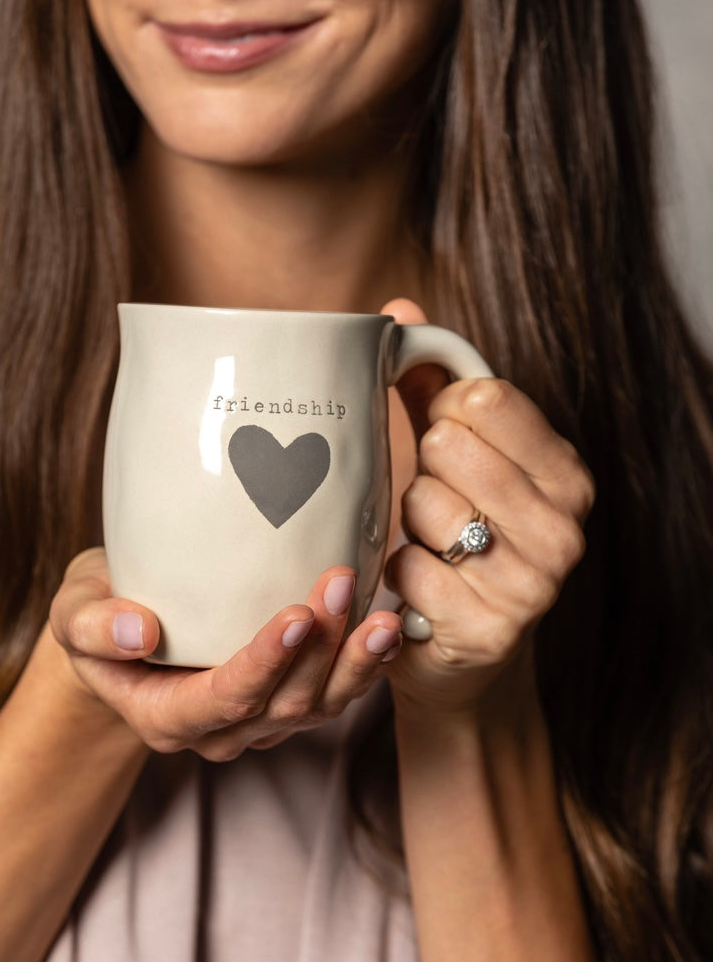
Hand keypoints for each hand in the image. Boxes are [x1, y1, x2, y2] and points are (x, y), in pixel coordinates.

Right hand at [47, 549, 402, 759]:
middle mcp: (221, 730)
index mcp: (166, 716)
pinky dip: (366, 664)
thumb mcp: (72, 613)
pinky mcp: (290, 699)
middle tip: (340, 583)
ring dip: (356, 663)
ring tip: (386, 618)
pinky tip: (392, 627)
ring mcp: (261, 719)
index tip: (294, 615)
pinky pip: (337, 692)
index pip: (223, 700)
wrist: (126, 624)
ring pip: (321, 707)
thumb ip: (90, 626)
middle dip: (319, 648)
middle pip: (284, 704)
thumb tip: (138, 632)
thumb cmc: (99, 613)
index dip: (263, 665)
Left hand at [381, 300, 594, 716]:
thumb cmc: (457, 537)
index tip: (442, 437)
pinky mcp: (488, 628)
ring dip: (407, 521)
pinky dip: (396, 571)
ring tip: (428, 543)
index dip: (442, 411)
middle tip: (434, 500)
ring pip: (423, 502)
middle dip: (423, 468)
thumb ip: (433, 384)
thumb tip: (401, 309)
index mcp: (566, 472)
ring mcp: (532, 583)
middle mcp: (564, 526)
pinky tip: (418, 585)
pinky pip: (406, 564)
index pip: (485, 397)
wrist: (461, 652)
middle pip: (449, 444)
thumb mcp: (457, 458)